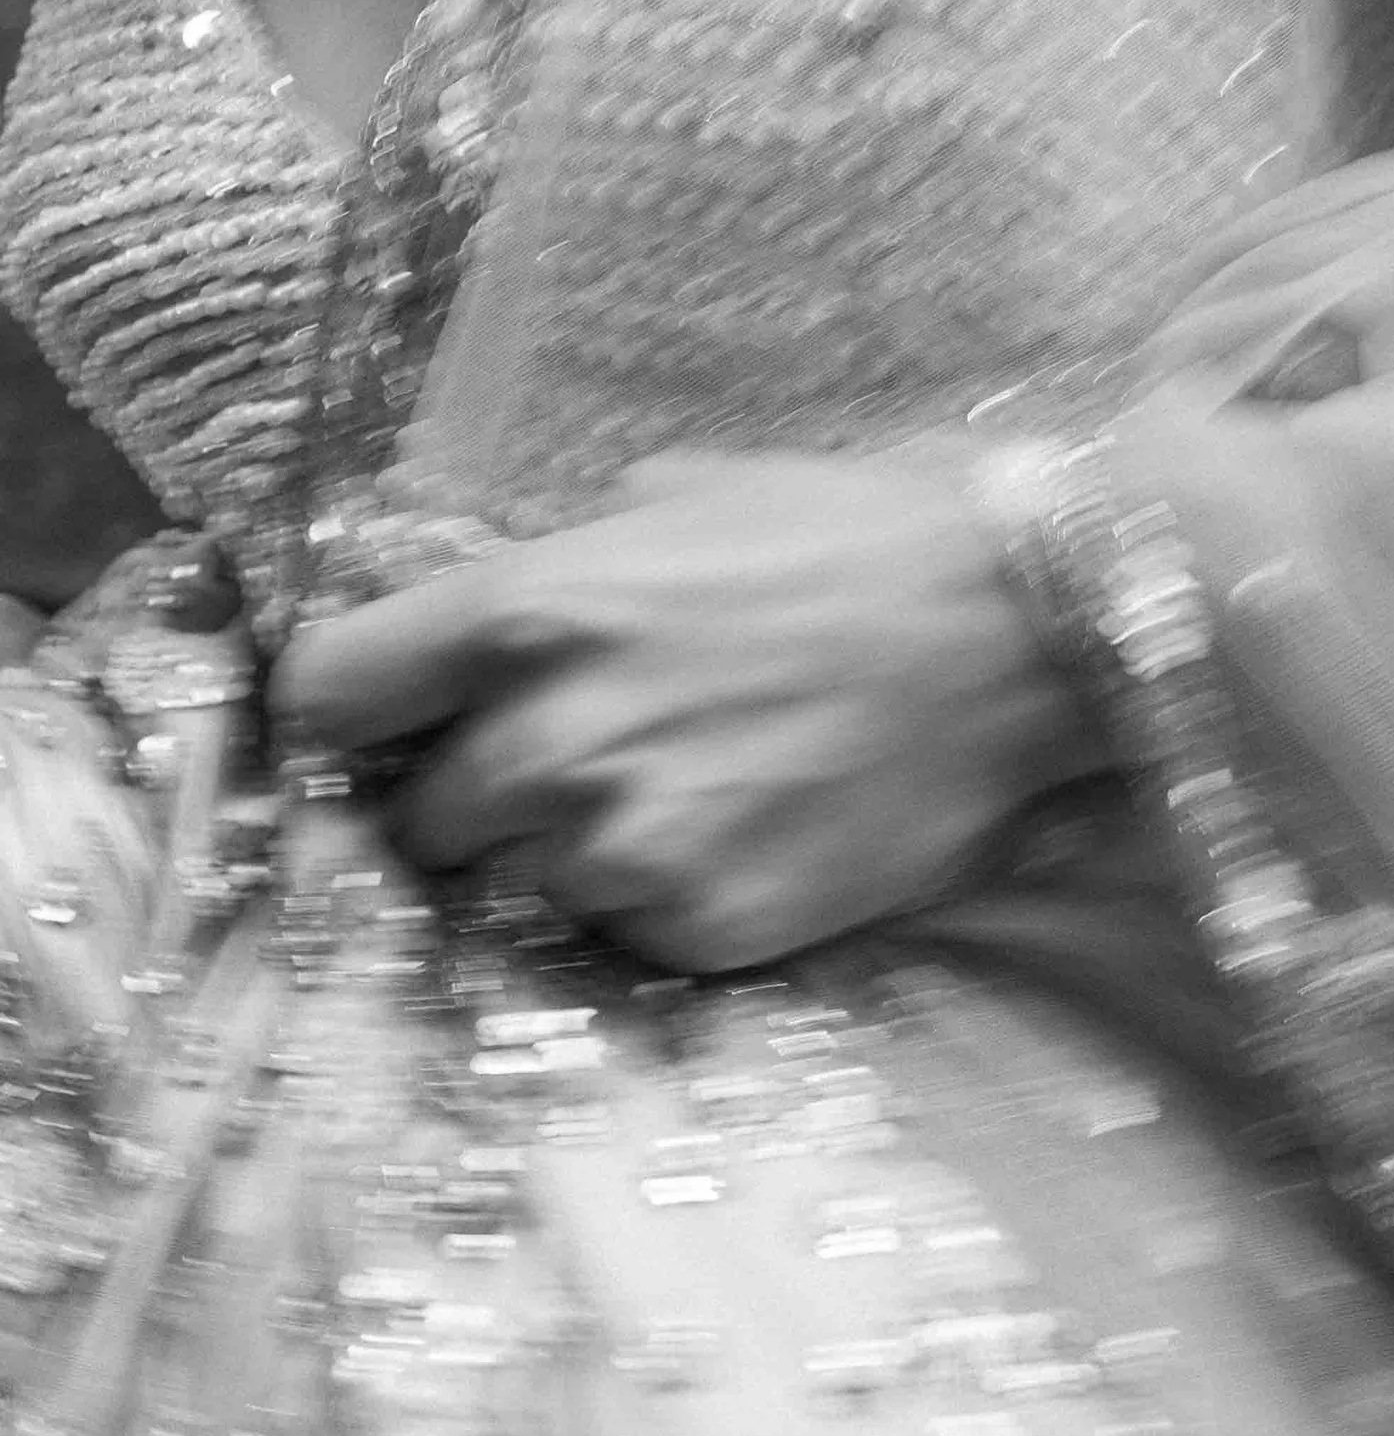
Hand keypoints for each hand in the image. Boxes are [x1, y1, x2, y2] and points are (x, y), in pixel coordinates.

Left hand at [274, 449, 1099, 972]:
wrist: (1025, 635)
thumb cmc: (855, 538)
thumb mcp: (676, 502)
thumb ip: (556, 568)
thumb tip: (480, 618)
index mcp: (525, 613)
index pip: (326, 692)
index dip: (348, 709)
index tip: (382, 718)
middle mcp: (551, 743)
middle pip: (417, 819)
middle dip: (471, 794)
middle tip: (563, 760)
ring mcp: (628, 850)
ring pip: (524, 885)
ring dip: (572, 852)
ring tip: (681, 791)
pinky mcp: (705, 929)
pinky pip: (627, 934)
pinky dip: (663, 899)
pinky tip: (742, 832)